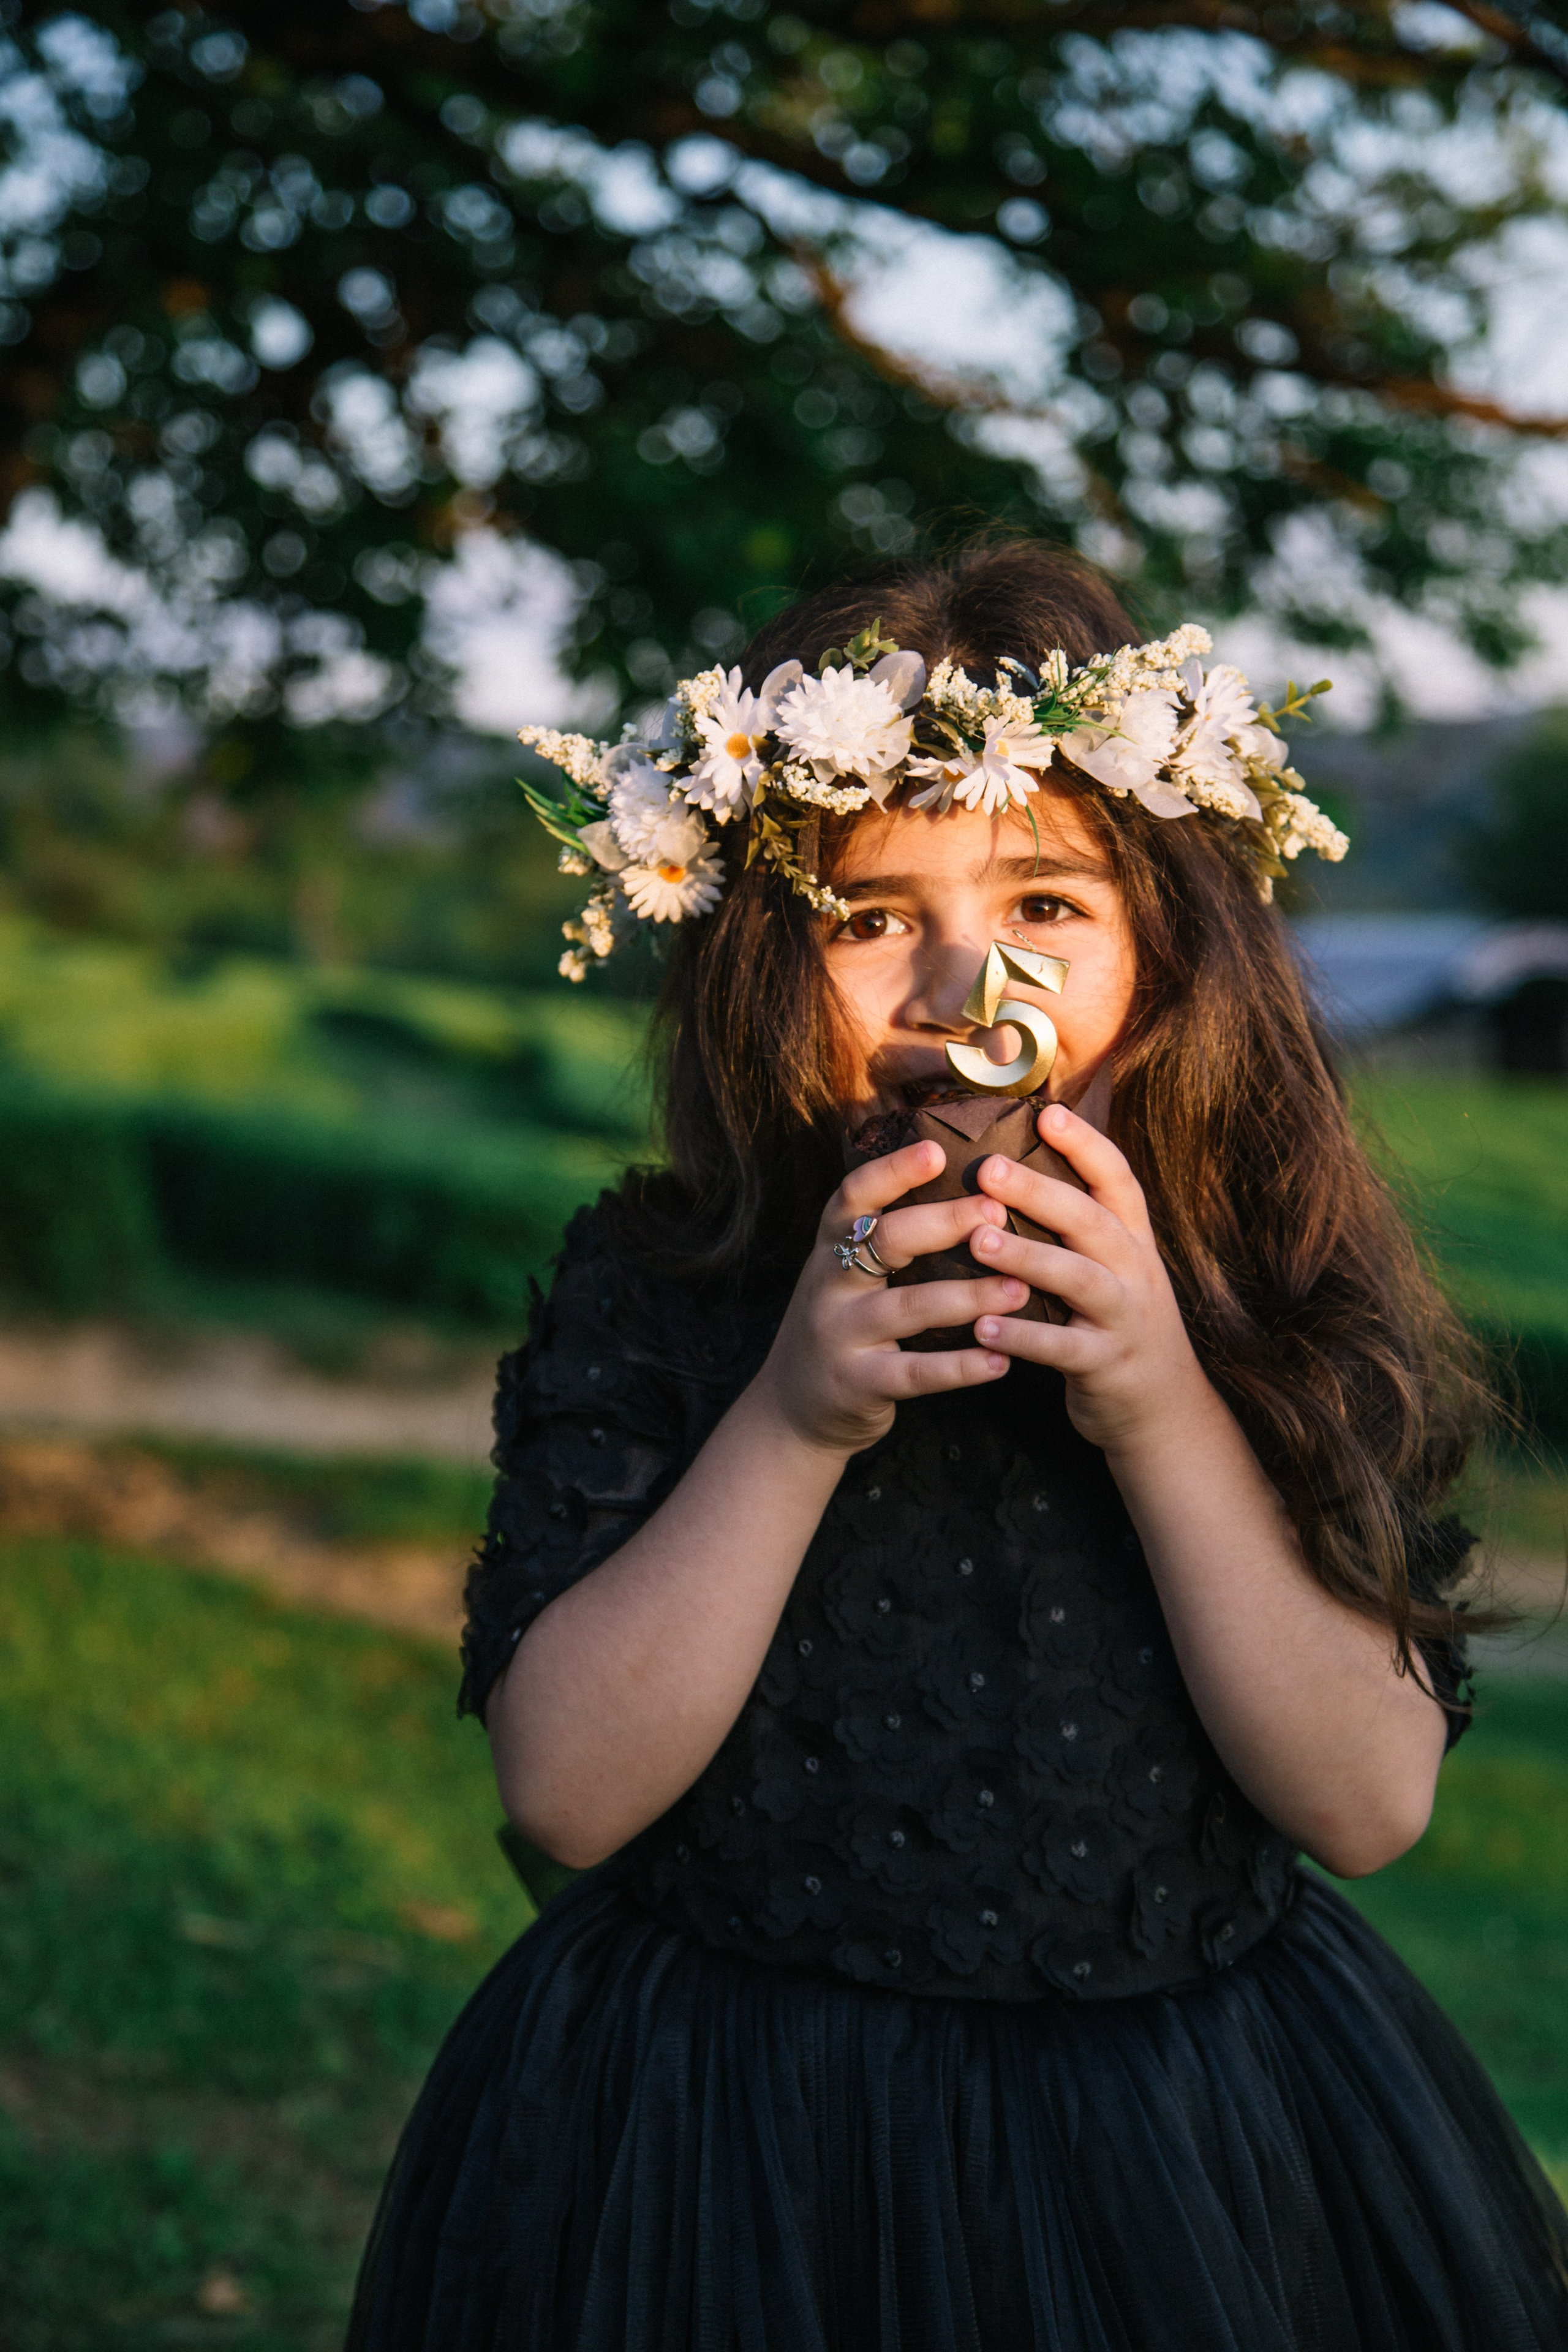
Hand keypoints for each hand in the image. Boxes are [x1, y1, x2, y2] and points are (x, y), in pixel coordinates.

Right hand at [751, 1141, 1022, 1455]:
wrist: (792, 1408)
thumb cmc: (842, 1323)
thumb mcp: (844, 1273)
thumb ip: (885, 1237)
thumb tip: (960, 1182)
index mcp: (831, 1247)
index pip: (854, 1196)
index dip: (892, 1171)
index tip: (938, 1150)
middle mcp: (830, 1284)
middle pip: (886, 1241)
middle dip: (944, 1223)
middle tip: (997, 1210)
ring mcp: (842, 1335)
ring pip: (910, 1308)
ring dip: (970, 1296)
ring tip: (1021, 1288)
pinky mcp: (858, 1384)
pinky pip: (916, 1373)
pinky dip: (961, 1368)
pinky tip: (1002, 1360)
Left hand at [967, 1103, 1211, 1457]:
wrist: (1164, 1409)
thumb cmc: (1117, 1324)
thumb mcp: (1113, 1268)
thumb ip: (1079, 1227)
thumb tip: (1016, 1169)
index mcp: (1133, 1240)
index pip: (1117, 1179)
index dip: (1086, 1144)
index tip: (1047, 1112)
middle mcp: (1134, 1271)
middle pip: (1092, 1220)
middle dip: (1040, 1191)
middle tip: (987, 1170)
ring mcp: (1125, 1318)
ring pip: (1081, 1279)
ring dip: (1029, 1257)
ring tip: (979, 1242)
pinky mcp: (1107, 1366)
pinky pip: (1064, 1348)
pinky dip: (1024, 1338)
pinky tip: (983, 1328)